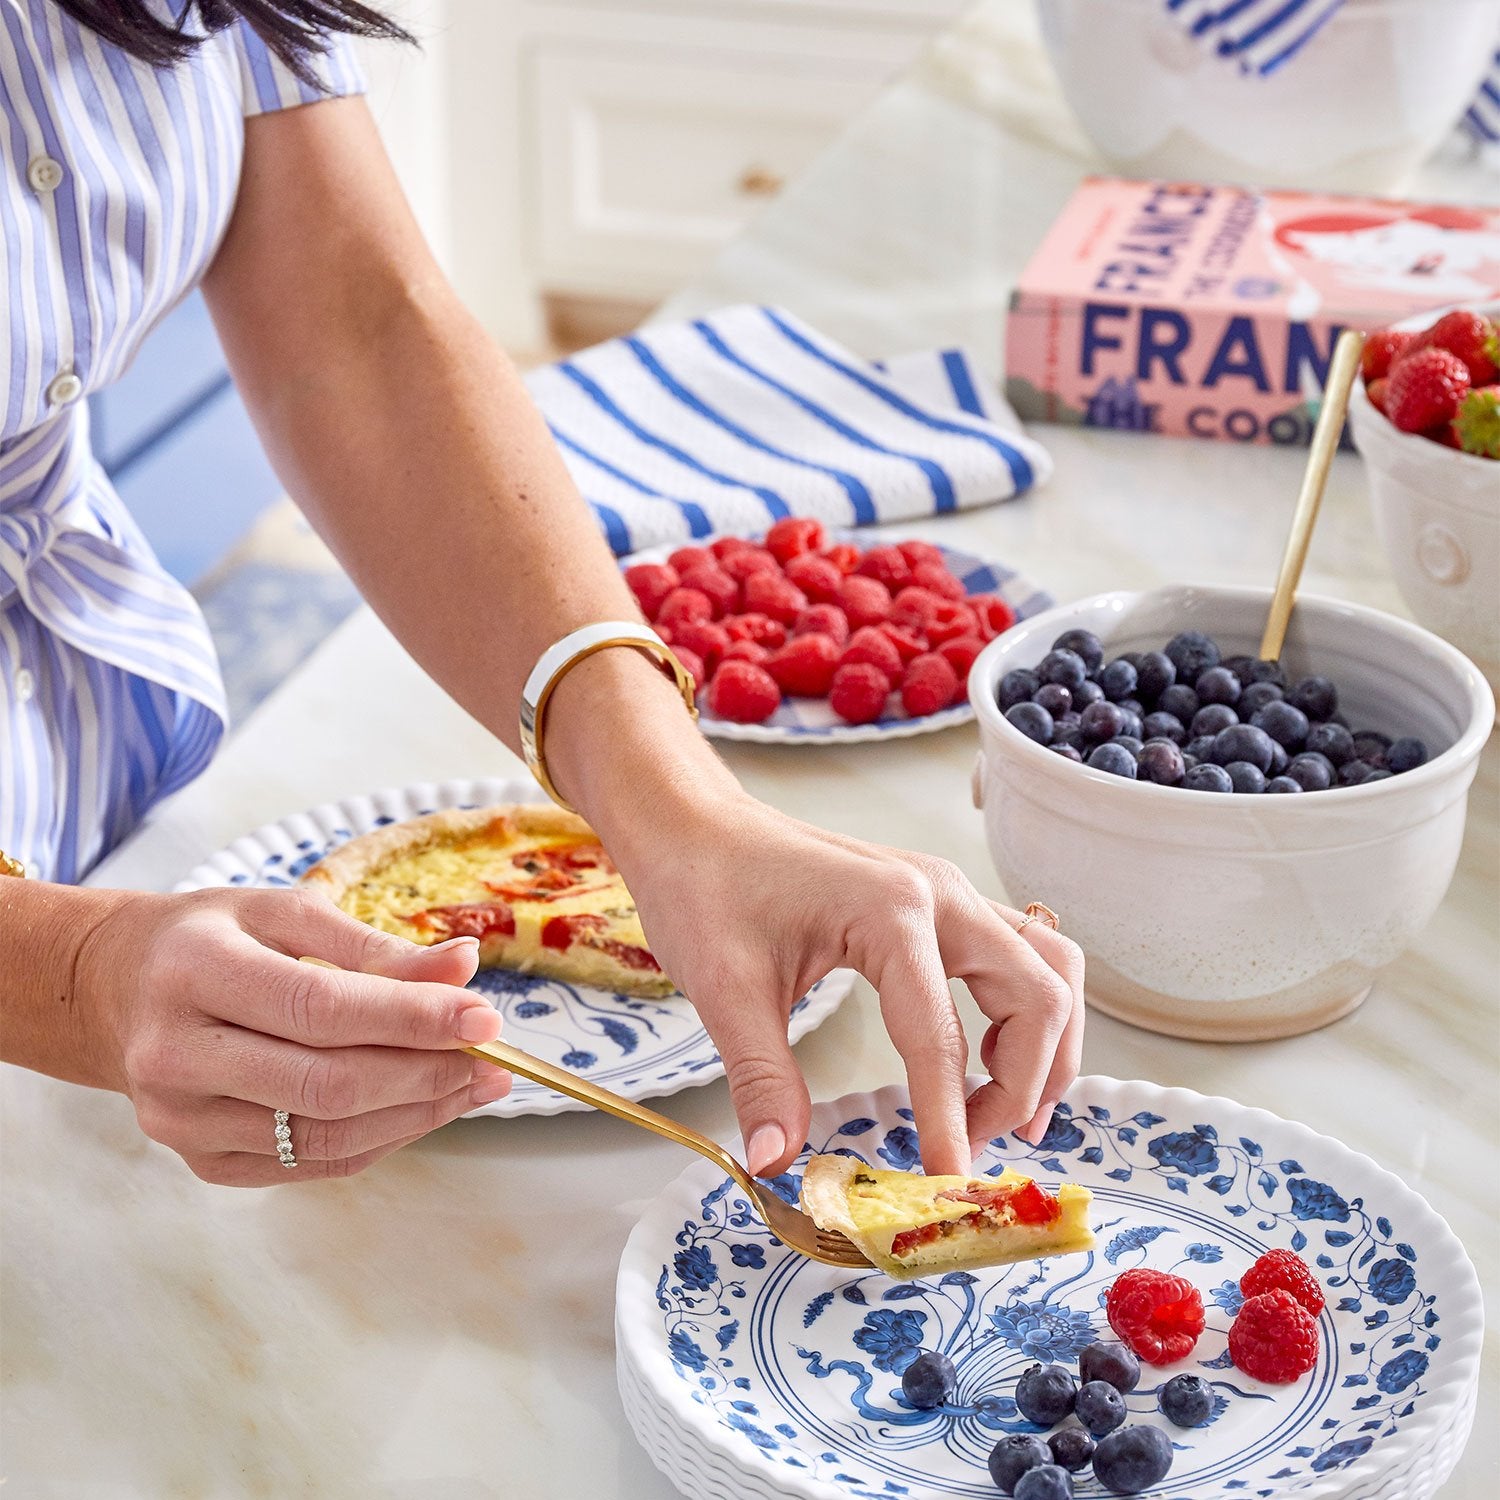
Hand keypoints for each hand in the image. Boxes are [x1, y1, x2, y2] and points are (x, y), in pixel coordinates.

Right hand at [76, 887, 508, 1184]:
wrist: (115, 991)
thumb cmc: (212, 941)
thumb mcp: (284, 915)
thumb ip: (373, 945)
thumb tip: (462, 964)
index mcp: (195, 972)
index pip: (319, 1008)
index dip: (410, 1018)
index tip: (484, 1016)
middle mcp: (176, 1055)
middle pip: (325, 1083)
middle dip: (425, 1073)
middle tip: (493, 1055)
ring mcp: (182, 1120)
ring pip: (324, 1133)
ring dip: (417, 1112)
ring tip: (476, 1082)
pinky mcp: (200, 1162)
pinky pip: (312, 1161)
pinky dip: (381, 1136)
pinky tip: (424, 1106)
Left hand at [613, 791, 1084, 1179]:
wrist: (695, 825)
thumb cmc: (706, 888)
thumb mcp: (724, 987)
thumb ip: (761, 1077)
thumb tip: (776, 1161)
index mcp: (891, 912)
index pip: (941, 1038)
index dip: (948, 1120)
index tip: (947, 1181)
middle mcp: (939, 894)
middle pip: (1038, 994)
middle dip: (1023, 1083)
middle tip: (978, 1147)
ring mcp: (948, 891)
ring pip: (1050, 966)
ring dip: (1048, 1044)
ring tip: (1013, 1113)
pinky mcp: (941, 900)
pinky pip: (1023, 951)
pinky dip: (1031, 1009)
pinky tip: (994, 1056)